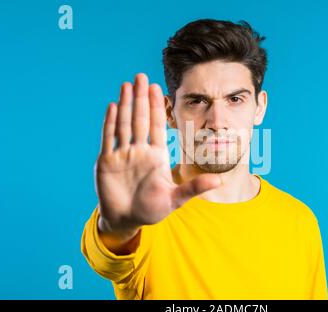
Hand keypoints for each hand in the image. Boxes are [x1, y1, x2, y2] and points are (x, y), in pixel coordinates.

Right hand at [95, 73, 220, 232]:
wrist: (127, 220)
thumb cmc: (151, 210)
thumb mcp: (175, 199)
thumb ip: (194, 188)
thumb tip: (220, 181)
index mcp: (156, 155)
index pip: (157, 125)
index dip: (158, 107)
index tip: (158, 88)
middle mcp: (140, 150)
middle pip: (140, 118)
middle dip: (141, 98)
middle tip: (140, 76)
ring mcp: (123, 154)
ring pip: (124, 123)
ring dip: (125, 104)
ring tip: (126, 85)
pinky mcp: (107, 162)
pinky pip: (109, 138)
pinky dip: (110, 123)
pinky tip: (113, 106)